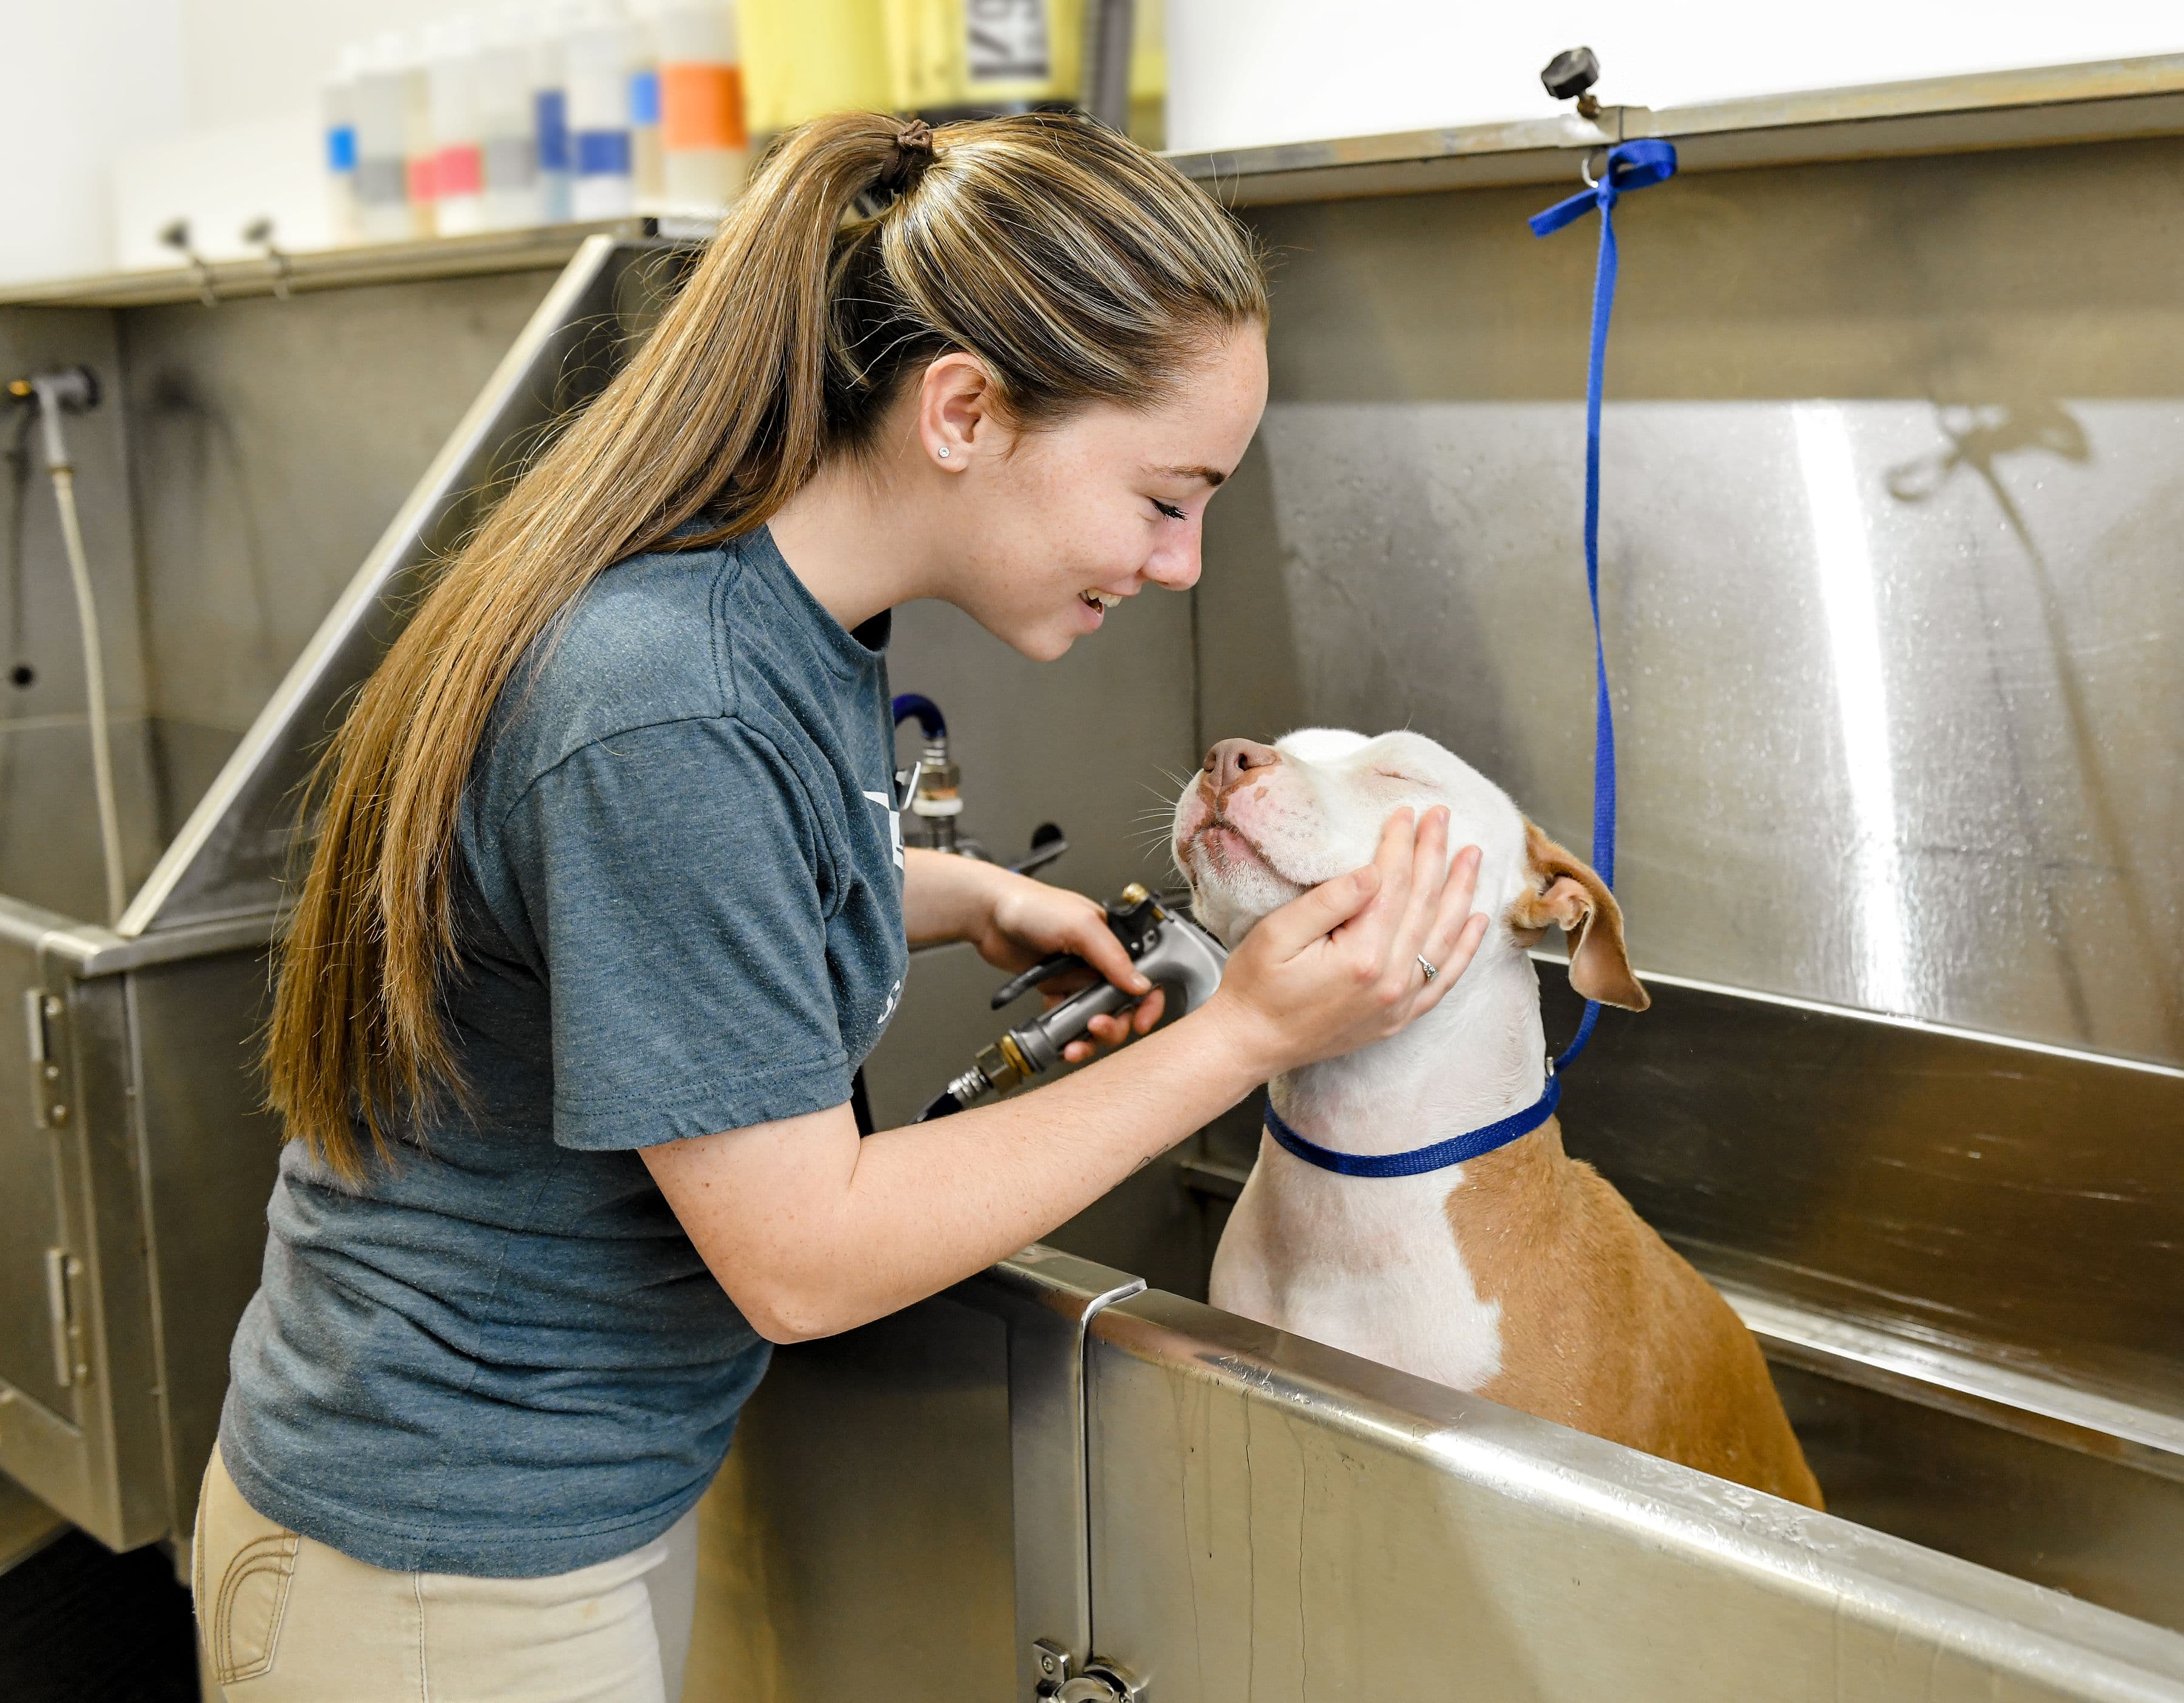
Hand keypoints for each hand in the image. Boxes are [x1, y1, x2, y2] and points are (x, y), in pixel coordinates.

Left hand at [971, 869, 1167, 1063]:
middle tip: (1097, 1028)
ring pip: (1096, 1017)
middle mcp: (1100, 961)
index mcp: (1114, 941)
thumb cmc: (1032, 906)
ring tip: (1076, 1044)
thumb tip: (1141, 985)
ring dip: (1091, 1037)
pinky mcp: (1056, 990)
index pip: (1146, 976)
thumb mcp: (1080, 926)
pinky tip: (1060, 1039)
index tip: (1141, 1022)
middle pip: (1122, 1005)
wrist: (988, 915)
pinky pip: (1069, 1019)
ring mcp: (1078, 978)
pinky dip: (1067, 1034)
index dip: (1148, 1003)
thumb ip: (1112, 956)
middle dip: (1114, 1025)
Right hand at [1199, 807, 1487, 1078]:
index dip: (1401, 844)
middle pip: (1423, 904)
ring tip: (1471, 856)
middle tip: (1442, 817)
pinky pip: (1445, 979)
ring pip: (1444, 936)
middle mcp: (1390, 982)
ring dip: (1461, 891)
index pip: (1393, 885)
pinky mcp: (1400, 1017)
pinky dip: (1465, 948)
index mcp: (1361, 957)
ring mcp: (1399, 1003)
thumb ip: (1329, 902)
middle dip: (1434, 855)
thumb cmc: (1255, 988)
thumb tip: (1373, 871)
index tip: (1405, 813)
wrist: (1250, 1044)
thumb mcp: (1276, 935)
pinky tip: (1477, 920)